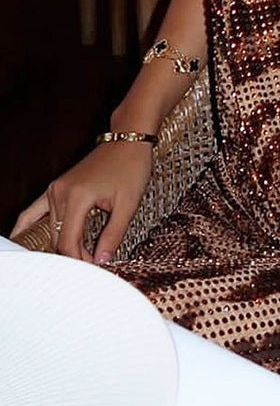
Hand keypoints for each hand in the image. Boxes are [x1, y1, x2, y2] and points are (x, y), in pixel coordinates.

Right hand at [11, 141, 152, 263]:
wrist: (128, 140)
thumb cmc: (131, 166)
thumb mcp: (129, 203)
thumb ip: (113, 235)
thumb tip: (102, 259)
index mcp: (77, 197)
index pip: (68, 242)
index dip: (80, 260)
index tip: (95, 265)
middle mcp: (60, 192)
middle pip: (58, 238)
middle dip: (74, 254)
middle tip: (94, 261)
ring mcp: (55, 189)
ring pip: (51, 229)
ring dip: (63, 244)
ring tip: (81, 254)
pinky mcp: (55, 187)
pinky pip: (34, 211)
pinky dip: (28, 226)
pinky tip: (21, 239)